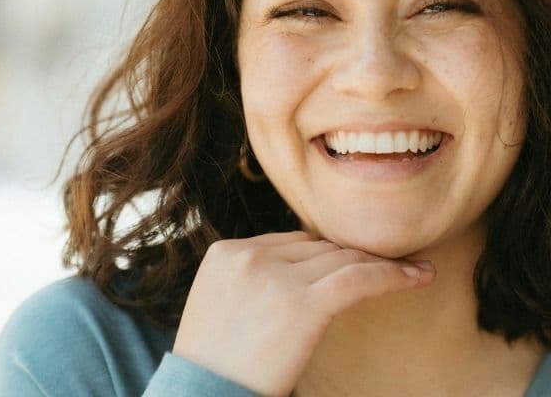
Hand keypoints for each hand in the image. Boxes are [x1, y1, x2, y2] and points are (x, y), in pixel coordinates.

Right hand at [171, 231, 434, 396]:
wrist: (203, 393)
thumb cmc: (212, 363)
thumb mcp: (217, 303)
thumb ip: (249, 278)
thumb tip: (298, 271)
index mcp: (226, 252)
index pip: (290, 241)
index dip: (325, 254)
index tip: (352, 263)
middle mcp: (249, 256)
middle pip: (317, 246)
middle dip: (353, 257)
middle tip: (389, 265)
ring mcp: (273, 277)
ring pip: (341, 258)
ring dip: (380, 262)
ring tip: (413, 268)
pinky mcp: (301, 303)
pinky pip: (358, 278)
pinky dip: (393, 276)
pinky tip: (419, 276)